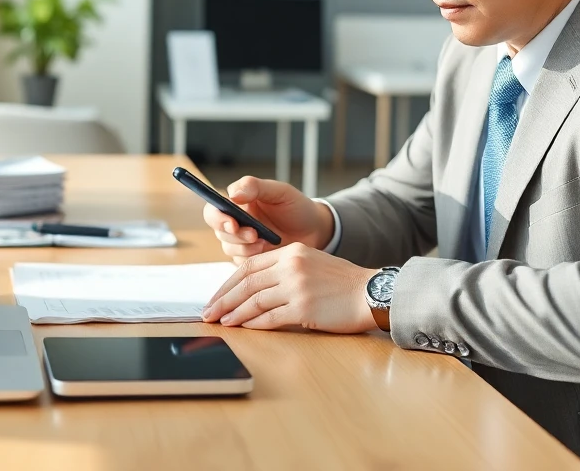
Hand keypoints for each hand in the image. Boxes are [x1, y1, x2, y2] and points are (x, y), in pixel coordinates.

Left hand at [201, 242, 376, 332]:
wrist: (370, 293)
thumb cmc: (342, 283)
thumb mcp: (311, 263)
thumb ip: (284, 269)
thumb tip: (252, 289)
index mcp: (291, 252)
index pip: (248, 266)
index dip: (228, 283)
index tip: (216, 296)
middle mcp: (291, 266)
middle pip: (246, 283)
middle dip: (223, 300)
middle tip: (209, 312)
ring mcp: (297, 287)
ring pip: (254, 300)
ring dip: (234, 314)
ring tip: (222, 323)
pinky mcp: (303, 308)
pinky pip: (269, 317)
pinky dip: (253, 324)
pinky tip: (244, 328)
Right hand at [204, 176, 333, 262]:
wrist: (314, 230)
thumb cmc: (296, 207)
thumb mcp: (280, 191)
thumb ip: (255, 187)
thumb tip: (232, 194)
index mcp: (237, 204)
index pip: (214, 210)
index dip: (218, 218)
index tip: (232, 223)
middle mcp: (236, 223)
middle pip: (220, 232)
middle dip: (236, 235)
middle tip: (254, 234)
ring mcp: (242, 243)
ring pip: (229, 249)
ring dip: (245, 248)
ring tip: (265, 243)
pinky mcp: (251, 259)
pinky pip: (242, 264)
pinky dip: (253, 259)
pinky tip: (268, 252)